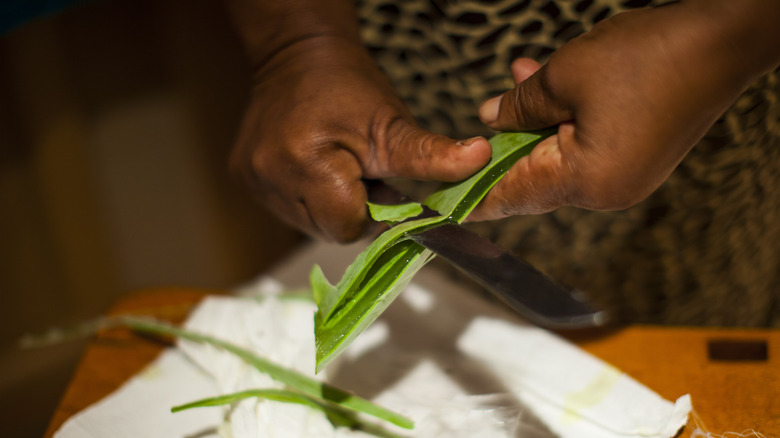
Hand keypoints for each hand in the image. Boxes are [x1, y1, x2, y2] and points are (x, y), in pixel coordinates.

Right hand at [231, 36, 491, 240]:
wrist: (298, 55)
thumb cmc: (350, 88)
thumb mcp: (392, 122)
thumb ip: (430, 155)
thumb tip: (480, 161)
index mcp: (307, 163)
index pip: (348, 226)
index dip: (371, 209)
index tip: (376, 180)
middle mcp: (271, 177)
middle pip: (328, 229)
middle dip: (350, 208)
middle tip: (356, 171)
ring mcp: (253, 179)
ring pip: (307, 224)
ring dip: (328, 205)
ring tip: (335, 167)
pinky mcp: (243, 177)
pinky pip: (287, 209)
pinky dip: (306, 197)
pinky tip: (313, 168)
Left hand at [472, 1, 779, 220]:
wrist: (722, 39)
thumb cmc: (646, 58)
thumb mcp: (562, 78)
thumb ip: (518, 107)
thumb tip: (491, 121)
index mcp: (586, 182)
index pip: (511, 196)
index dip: (472, 196)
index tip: (442, 204)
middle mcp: (607, 191)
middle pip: (533, 176)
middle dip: (505, 142)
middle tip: (480, 119)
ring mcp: (626, 177)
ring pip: (558, 154)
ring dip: (535, 121)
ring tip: (521, 80)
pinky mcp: (638, 158)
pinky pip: (585, 145)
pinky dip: (563, 120)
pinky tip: (551, 84)